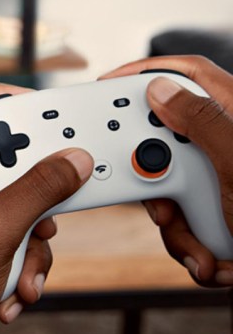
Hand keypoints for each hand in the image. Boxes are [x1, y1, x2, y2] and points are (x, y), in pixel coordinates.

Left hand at [0, 84, 92, 333]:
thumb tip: (73, 157)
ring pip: (5, 208)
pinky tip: (11, 297)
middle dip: (31, 192)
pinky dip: (14, 265)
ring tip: (24, 278)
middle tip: (50, 211)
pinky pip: (0, 240)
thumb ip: (37, 189)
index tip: (34, 102)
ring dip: (28, 243)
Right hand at [100, 55, 232, 285]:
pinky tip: (219, 262)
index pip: (191, 74)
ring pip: (170, 191)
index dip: (150, 70)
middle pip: (167, 142)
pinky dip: (193, 247)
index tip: (111, 83)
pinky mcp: (221, 212)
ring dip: (179, 229)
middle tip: (163, 203)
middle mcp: (230, 145)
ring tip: (207, 252)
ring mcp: (225, 180)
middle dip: (157, 180)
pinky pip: (184, 223)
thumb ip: (202, 121)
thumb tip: (161, 89)